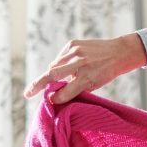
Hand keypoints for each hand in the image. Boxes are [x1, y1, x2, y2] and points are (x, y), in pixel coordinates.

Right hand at [24, 33, 146, 102]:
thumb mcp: (95, 84)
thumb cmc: (106, 72)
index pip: (67, 90)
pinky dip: (59, 63)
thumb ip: (77, 89)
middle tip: (27, 93)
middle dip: (38, 85)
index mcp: (87, 77)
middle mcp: (80, 63)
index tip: (50, 102)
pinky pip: (60, 57)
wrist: (119, 52)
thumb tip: (56, 96)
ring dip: (51, 74)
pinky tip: (65, 67)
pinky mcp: (73, 43)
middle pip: (52, 75)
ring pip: (54, 65)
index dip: (57, 98)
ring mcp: (75, 52)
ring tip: (50, 81)